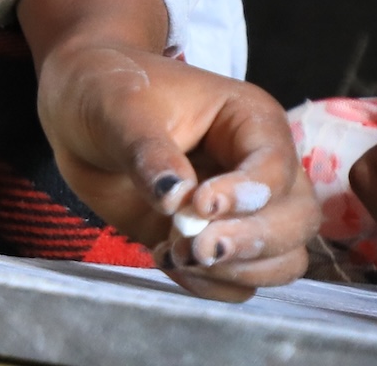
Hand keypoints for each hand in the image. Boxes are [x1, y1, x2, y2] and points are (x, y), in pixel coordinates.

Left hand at [21, 0, 312, 299]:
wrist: (79, 115)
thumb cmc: (107, 91)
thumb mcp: (120, 110)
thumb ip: (149, 152)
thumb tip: (177, 199)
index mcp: (250, 120)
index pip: (276, 165)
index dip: (247, 194)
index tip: (200, 207)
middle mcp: (261, 168)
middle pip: (297, 219)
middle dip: (251, 241)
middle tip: (194, 248)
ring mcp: (243, 211)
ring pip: (283, 258)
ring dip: (235, 269)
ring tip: (173, 255)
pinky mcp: (217, 241)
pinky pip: (242, 282)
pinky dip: (212, 285)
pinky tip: (168, 262)